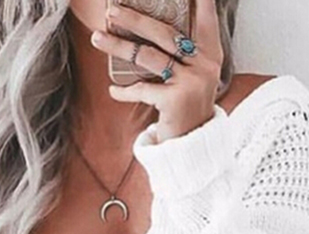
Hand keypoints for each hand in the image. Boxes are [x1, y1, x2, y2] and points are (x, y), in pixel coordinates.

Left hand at [90, 0, 223, 142]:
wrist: (194, 144)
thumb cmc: (188, 107)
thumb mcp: (193, 77)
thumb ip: (183, 54)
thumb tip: (149, 28)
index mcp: (210, 55)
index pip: (205, 21)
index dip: (201, 4)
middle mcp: (204, 65)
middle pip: (164, 33)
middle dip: (134, 19)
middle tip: (112, 11)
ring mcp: (191, 82)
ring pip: (147, 56)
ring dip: (118, 47)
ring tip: (97, 38)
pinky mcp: (176, 100)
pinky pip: (143, 89)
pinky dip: (125, 91)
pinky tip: (113, 91)